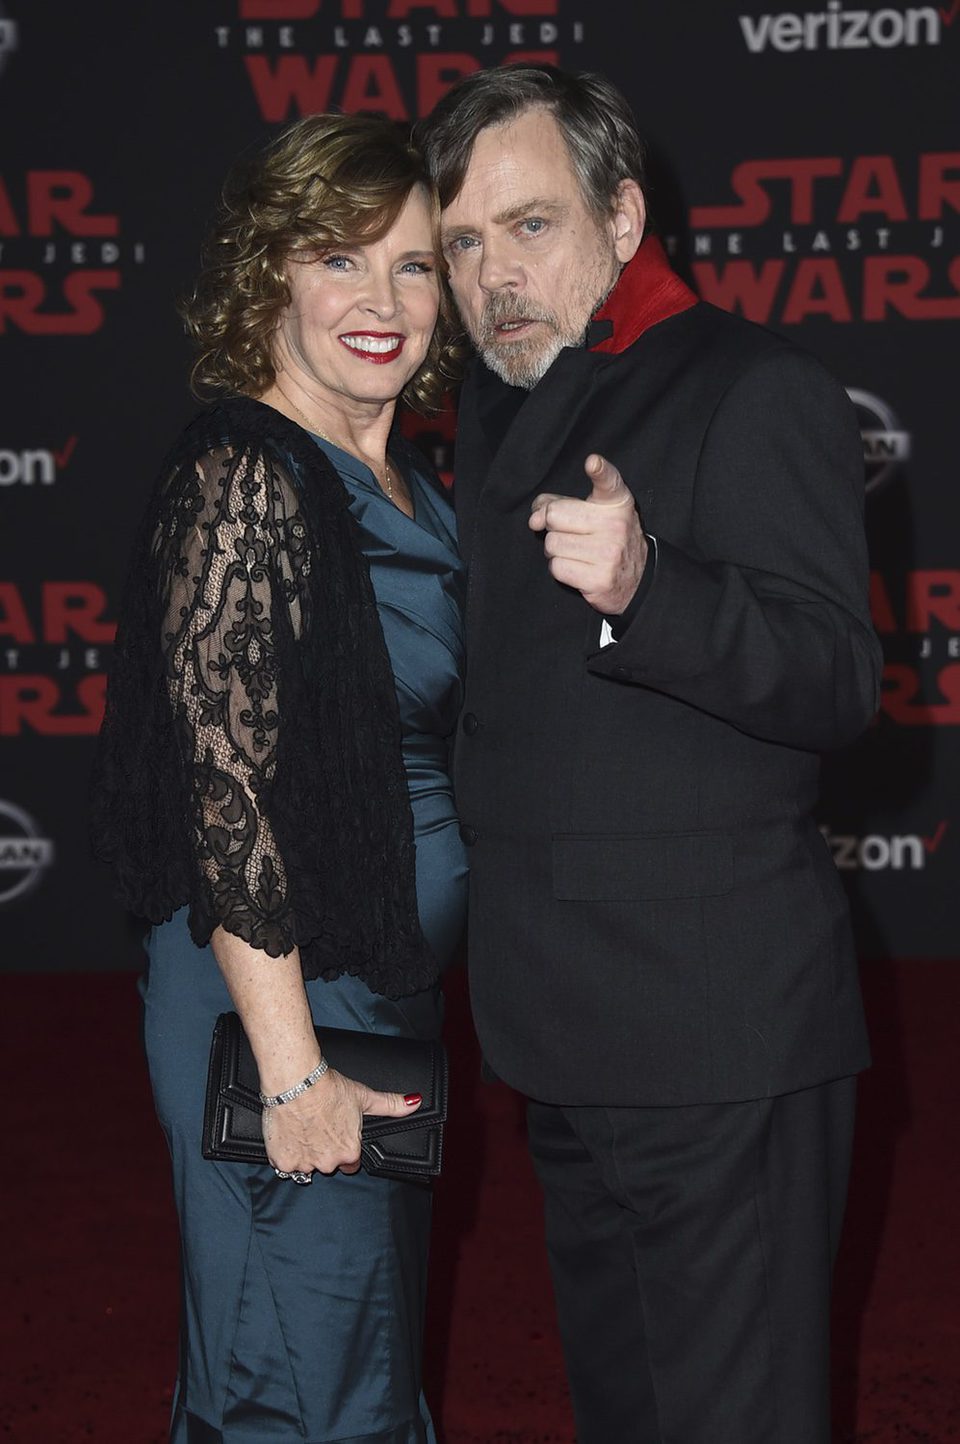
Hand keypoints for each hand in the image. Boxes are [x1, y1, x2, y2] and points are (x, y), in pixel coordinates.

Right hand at [263, 1068, 420, 1177]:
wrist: (297, 1082)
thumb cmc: (329, 1088)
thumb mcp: (364, 1096)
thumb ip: (391, 1104)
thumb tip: (415, 1102)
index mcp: (350, 1152)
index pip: (351, 1162)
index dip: (344, 1146)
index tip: (337, 1132)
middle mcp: (329, 1162)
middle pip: (328, 1163)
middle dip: (324, 1149)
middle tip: (320, 1126)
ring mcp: (305, 1164)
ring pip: (306, 1165)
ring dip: (305, 1152)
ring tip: (304, 1127)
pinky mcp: (283, 1161)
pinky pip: (285, 1164)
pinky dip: (285, 1152)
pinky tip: (289, 1134)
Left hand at [529, 453, 647, 614]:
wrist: (636, 579)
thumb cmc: (605, 539)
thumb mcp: (591, 513)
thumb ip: (559, 504)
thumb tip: (535, 518)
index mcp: (616, 503)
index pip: (609, 482)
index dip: (600, 471)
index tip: (593, 462)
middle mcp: (616, 525)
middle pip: (555, 516)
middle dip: (554, 527)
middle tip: (571, 534)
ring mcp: (609, 553)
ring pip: (552, 544)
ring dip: (556, 550)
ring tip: (577, 552)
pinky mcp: (600, 579)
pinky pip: (556, 567)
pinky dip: (560, 568)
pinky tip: (578, 568)